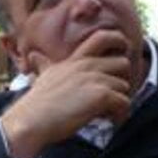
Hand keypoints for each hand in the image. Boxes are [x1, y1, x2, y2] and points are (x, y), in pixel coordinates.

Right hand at [0, 30, 131, 157]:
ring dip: (119, 101)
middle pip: (122, 62)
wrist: (32, 119)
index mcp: (75, 59)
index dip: (118, 41)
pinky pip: (125, 102)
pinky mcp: (101, 95)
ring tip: (107, 112)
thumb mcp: (43, 74)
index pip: (102, 37)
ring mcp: (94, 78)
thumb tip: (33, 56)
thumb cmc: (37, 101)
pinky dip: (120, 114)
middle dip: (121, 79)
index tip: (122, 52)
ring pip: (125, 86)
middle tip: (113, 94)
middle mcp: (86, 65)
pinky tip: (108, 120)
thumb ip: (44, 63)